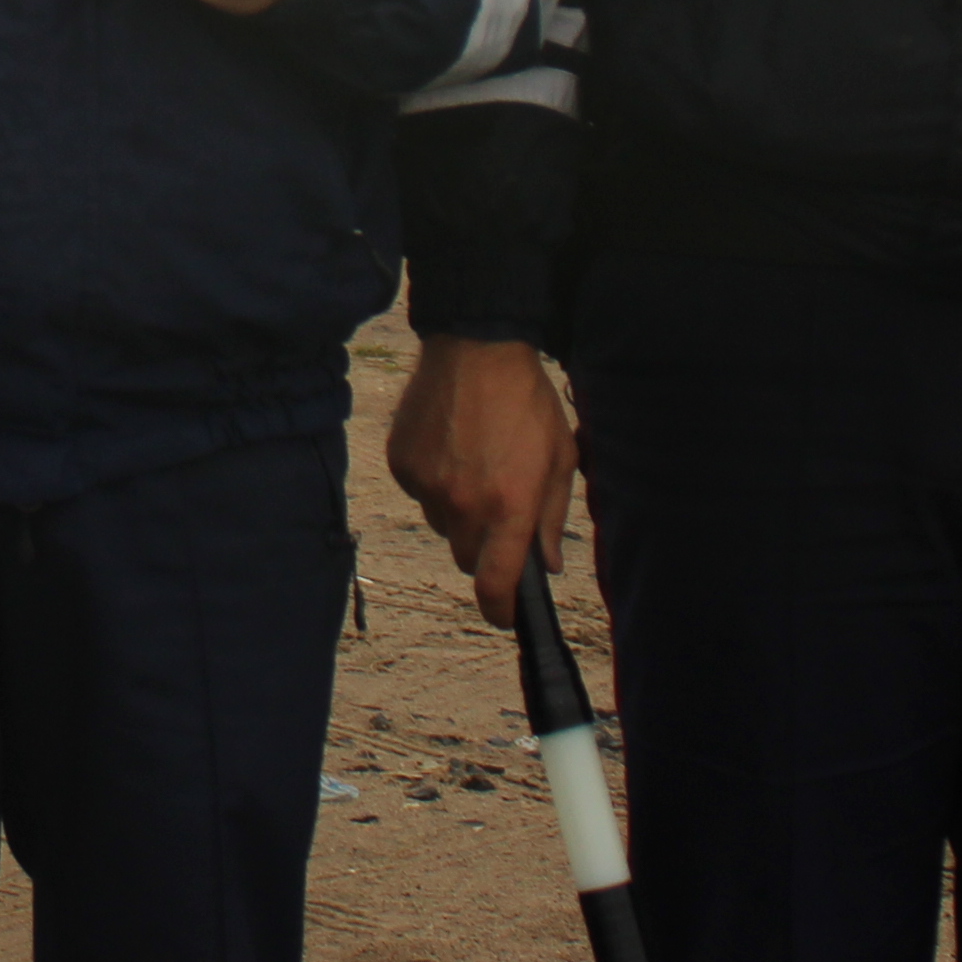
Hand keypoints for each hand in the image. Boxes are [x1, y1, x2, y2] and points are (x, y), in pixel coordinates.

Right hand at [385, 335, 579, 626]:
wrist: (475, 346)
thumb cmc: (527, 401)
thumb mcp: (559, 458)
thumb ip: (551, 517)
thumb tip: (545, 565)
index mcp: (508, 506)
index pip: (495, 583)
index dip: (499, 610)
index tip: (504, 615)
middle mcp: (464, 503)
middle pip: (467, 558)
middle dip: (484, 547)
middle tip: (497, 510)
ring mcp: (427, 484)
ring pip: (442, 525)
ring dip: (458, 512)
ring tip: (473, 466)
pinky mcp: (402, 464)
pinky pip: (419, 493)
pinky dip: (434, 483)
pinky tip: (450, 447)